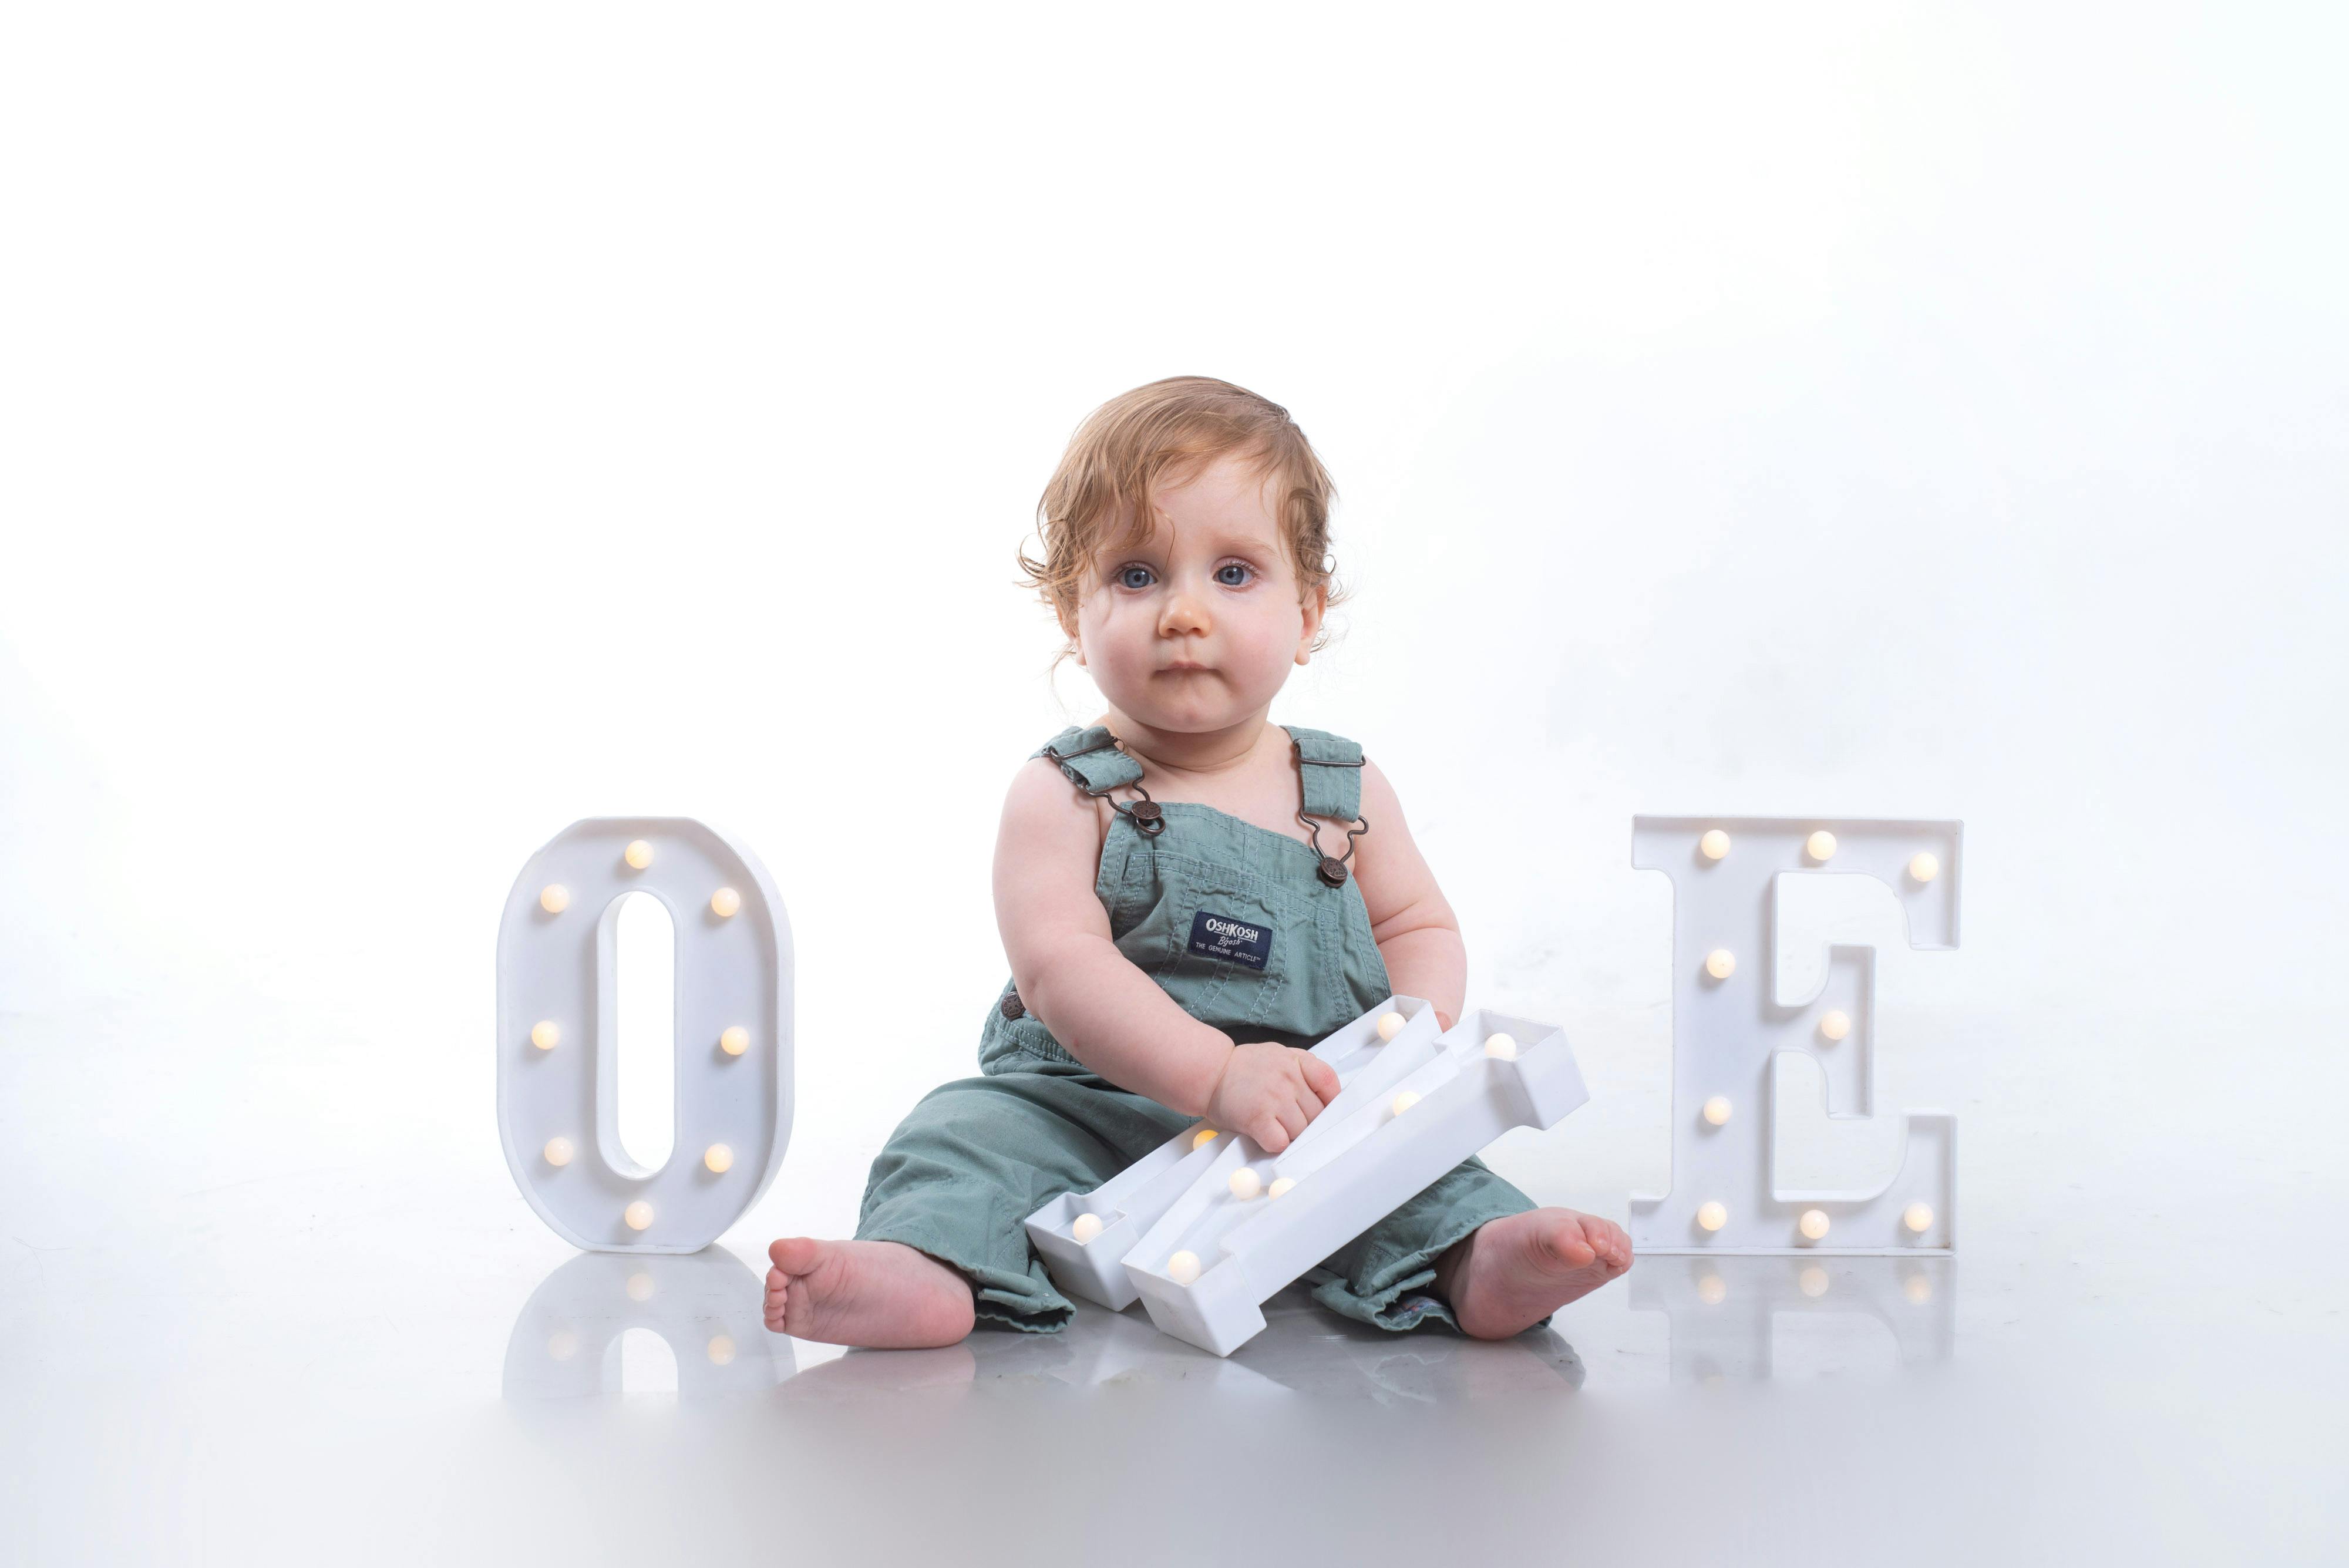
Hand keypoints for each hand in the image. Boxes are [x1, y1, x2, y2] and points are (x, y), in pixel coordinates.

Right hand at [1204, 1042, 1341, 1153]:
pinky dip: (1276, 1143)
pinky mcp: (1258, 1119)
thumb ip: (1304, 1071)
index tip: (1325, 1111)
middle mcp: (1288, 1078)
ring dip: (1290, 1134)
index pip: (1329, 1083)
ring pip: (1301, 1131)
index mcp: (1296, 1061)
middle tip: (1290, 1120)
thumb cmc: (1244, 1068)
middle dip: (1307, 1122)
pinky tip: (1266, 1134)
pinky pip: (1281, 1142)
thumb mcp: (1279, 1056)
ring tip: (1274, 1124)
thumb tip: (1329, 1098)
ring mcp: (1273, 1099)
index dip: (1331, 1102)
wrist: (1210, 1072)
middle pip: (1317, 1115)